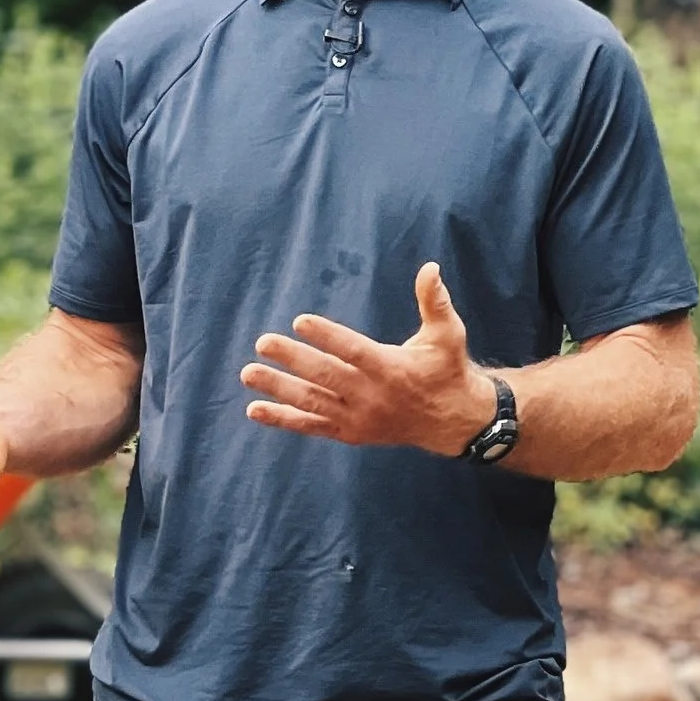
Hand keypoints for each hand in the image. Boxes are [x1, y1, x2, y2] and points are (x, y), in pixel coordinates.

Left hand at [241, 262, 496, 456]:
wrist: (451, 421)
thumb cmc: (446, 368)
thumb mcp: (448, 334)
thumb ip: (435, 301)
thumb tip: (430, 267)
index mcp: (392, 369)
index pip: (354, 351)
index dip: (327, 336)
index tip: (300, 320)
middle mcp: (372, 397)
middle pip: (326, 376)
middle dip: (293, 359)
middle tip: (263, 342)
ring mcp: (358, 418)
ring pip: (313, 402)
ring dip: (278, 388)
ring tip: (248, 373)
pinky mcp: (349, 432)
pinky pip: (312, 426)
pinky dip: (284, 419)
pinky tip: (255, 409)